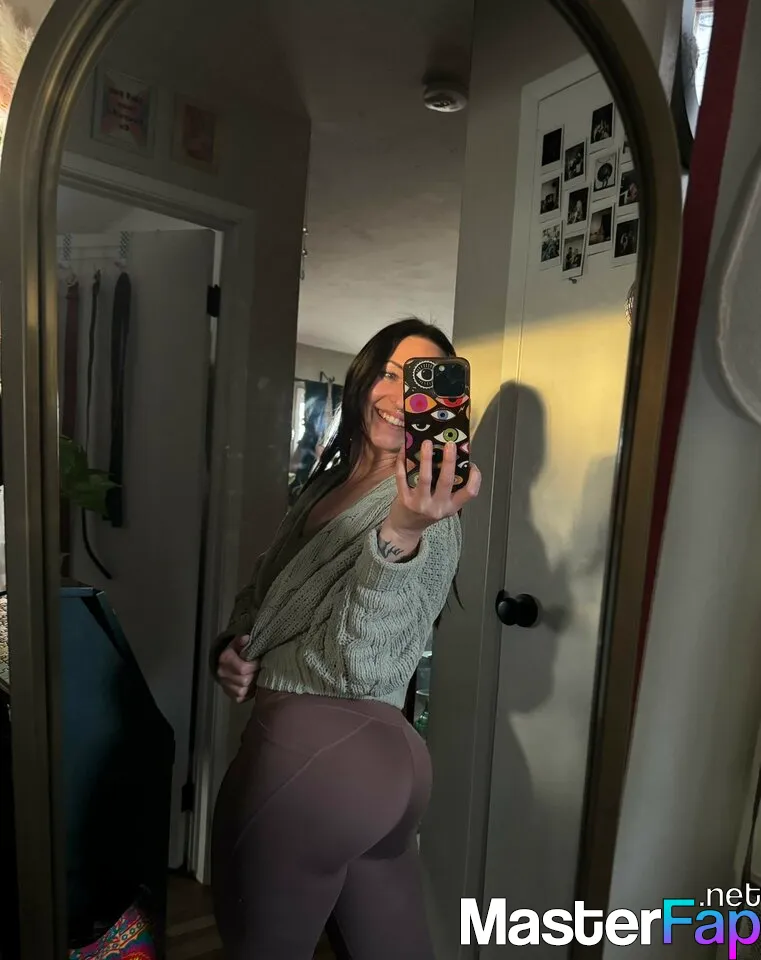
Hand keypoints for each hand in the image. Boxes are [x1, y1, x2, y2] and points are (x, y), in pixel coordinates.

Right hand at [217, 635, 259, 702]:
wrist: (231, 660)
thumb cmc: (239, 650)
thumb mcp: (241, 642)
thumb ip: (243, 640)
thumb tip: (246, 638)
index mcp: (225, 659)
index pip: (242, 668)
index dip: (254, 666)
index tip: (259, 661)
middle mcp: (222, 673)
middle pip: (243, 681)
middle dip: (254, 675)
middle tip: (259, 670)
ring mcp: (225, 685)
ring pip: (241, 691)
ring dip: (251, 685)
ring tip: (255, 677)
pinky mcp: (229, 694)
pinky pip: (240, 699)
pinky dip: (248, 693)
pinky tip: (251, 685)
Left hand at [378, 441, 481, 559]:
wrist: (406, 528)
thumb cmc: (428, 510)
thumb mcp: (444, 503)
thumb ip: (450, 487)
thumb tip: (453, 456)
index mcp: (452, 506)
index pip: (469, 493)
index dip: (474, 478)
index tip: (472, 464)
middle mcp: (438, 507)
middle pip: (446, 482)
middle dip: (449, 461)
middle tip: (450, 444)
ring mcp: (420, 504)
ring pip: (424, 478)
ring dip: (426, 459)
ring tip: (427, 443)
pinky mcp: (404, 500)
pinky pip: (403, 478)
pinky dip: (403, 463)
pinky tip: (405, 450)